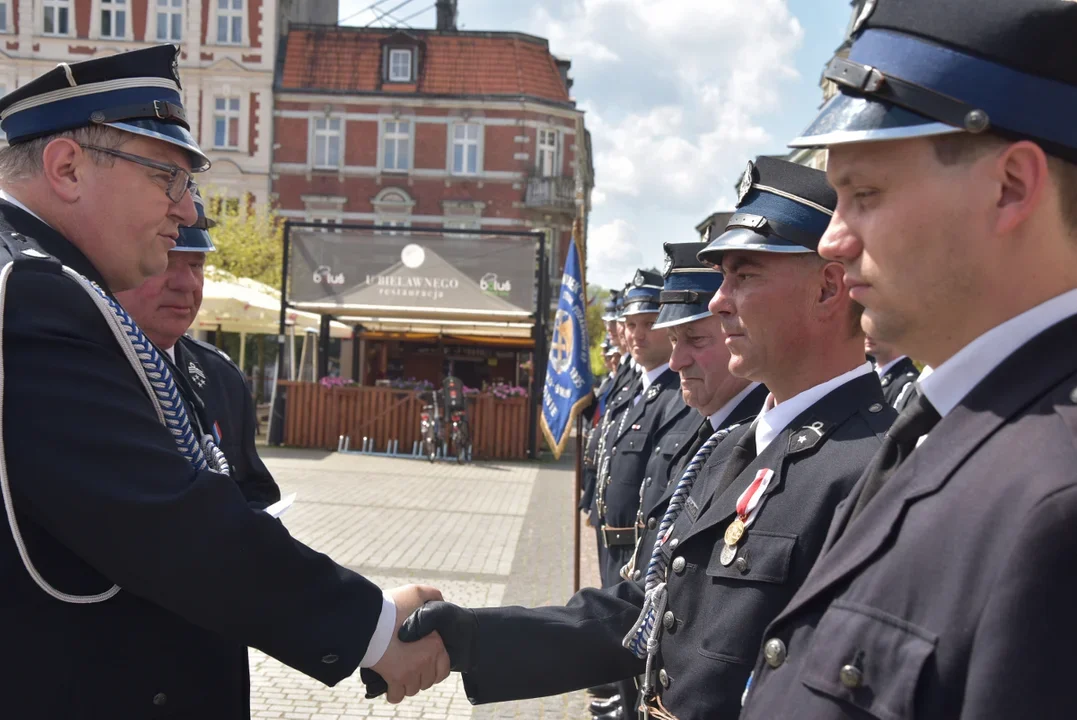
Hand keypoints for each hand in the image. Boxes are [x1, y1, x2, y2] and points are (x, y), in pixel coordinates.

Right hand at [364, 585, 449, 703]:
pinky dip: (393, 693)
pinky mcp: (394, 678)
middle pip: (427, 681)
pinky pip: (397, 695)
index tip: (423, 663)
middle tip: (409, 667)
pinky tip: (390, 684)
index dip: (434, 668)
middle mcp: (426, 659)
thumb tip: (440, 600)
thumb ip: (431, 595)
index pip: (443, 669)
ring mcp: (411, 671)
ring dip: (406, 684)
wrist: (368, 619)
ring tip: (399, 672)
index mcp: (435, 643)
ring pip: (413, 689)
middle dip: (419, 677)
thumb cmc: (391, 606)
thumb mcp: (416, 592)